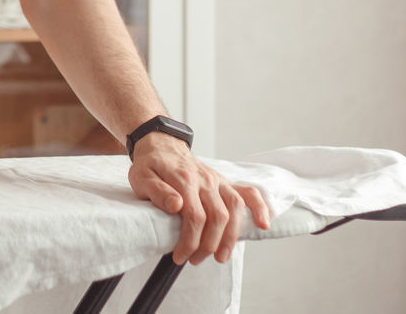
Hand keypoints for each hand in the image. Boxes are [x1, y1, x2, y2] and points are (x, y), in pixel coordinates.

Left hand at [127, 134, 270, 265]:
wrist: (162, 145)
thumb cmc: (151, 165)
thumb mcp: (142, 178)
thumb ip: (157, 192)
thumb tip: (176, 205)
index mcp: (184, 179)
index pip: (194, 216)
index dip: (189, 241)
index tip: (180, 257)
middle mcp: (206, 180)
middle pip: (217, 216)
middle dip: (209, 245)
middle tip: (194, 260)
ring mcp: (218, 180)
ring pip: (234, 208)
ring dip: (230, 236)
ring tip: (221, 257)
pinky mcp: (225, 182)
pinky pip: (248, 192)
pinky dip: (259, 208)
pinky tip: (263, 224)